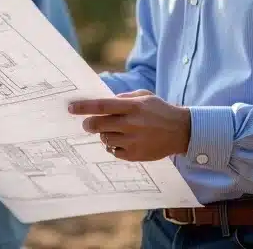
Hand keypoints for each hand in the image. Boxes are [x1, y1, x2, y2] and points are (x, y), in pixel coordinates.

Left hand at [68, 89, 191, 161]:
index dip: (84, 107)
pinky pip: (113, 151)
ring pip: (104, 138)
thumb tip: (101, 102)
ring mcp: (133, 141)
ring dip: (104, 134)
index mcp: (133, 107)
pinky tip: (123, 140)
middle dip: (89, 124)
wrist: (181, 131)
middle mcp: (131, 124)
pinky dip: (114, 145)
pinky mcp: (134, 155)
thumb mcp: (143, 96)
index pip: (102, 106)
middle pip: (98, 125)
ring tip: (114, 131)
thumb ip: (122, 98)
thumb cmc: (159, 110)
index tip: (71, 108)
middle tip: (88, 124)